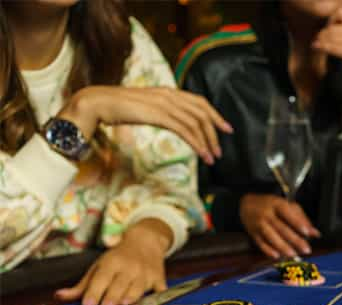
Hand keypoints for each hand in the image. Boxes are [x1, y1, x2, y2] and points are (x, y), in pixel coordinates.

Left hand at [55, 218, 172, 304]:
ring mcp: (146, 274)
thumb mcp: (98, 266)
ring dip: (131, 298)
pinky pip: (159, 291)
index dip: (94, 293)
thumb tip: (58, 296)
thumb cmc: (118, 258)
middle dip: (112, 297)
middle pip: (120, 285)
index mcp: (112, 263)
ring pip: (138, 289)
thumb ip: (81, 286)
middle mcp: (129, 267)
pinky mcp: (159, 280)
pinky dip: (156, 298)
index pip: (101, 279)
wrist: (146, 241)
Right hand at [56, 86, 232, 164]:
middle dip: (215, 131)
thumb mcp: (145, 107)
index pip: (199, 101)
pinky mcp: (158, 114)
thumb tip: (172, 122)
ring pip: (196, 123)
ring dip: (207, 142)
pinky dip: (196, 142)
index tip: (226, 128)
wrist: (97, 103)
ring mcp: (164, 103)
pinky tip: (201, 153)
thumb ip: (161, 111)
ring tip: (212, 158)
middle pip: (202, 112)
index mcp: (168, 91)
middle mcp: (169, 95)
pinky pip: (184, 129)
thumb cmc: (117, 108)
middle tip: (221, 149)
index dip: (215, 114)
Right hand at [239, 193, 320, 258]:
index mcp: (277, 204)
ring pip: (270, 236)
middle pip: (281, 227)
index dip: (297, 223)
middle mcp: (266, 214)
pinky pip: (261, 243)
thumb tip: (315, 233)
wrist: (246, 204)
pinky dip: (268, 250)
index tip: (307, 232)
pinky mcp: (253, 233)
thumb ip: (302, 219)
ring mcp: (259, 224)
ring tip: (293, 254)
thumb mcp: (287, 206)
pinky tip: (277, 256)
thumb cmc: (271, 206)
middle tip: (306, 249)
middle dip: (294, 239)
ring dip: (282, 247)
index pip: (288, 213)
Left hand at [312, 7, 341, 98]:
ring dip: (322, 40)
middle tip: (317, 38)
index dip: (331, 19)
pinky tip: (318, 47)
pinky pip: (335, 48)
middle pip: (335, 27)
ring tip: (316, 43)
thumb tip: (325, 27)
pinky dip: (324, 47)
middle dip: (323, 32)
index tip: (327, 29)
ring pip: (333, 37)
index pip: (341, 13)